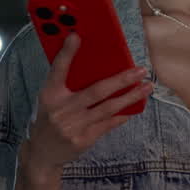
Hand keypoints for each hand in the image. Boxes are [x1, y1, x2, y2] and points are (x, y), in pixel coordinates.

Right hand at [23, 32, 151, 181]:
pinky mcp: (84, 139)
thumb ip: (66, 85)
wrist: (42, 154)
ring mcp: (73, 126)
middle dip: (121, 80)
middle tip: (141, 70)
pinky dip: (123, 114)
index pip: (57, 70)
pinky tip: (136, 106)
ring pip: (108, 108)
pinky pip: (109, 123)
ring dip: (131, 96)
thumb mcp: (50, 101)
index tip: (76, 35)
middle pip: (96, 91)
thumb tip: (95, 66)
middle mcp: (61, 109)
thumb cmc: (50, 120)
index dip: (66, 53)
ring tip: (147, 87)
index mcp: (49, 95)